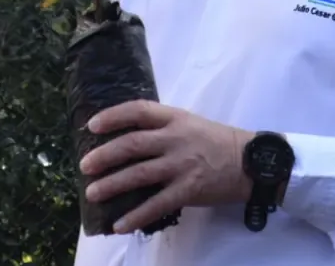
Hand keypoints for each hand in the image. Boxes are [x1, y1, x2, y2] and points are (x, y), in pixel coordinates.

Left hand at [79, 101, 254, 233]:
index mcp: (174, 118)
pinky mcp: (189, 189)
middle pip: (133, 144)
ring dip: (112, 184)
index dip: (113, 116)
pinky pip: (157, 204)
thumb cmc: (215, 141)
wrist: (249, 162)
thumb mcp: (189, 123)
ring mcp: (182, 165)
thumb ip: (162, 127)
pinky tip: (119, 224)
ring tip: (93, 193)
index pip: (139, 111)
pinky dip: (136, 216)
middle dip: (105, 155)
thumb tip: (126, 136)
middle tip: (85, 166)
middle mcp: (175, 139)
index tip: (92, 125)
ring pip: (140, 174)